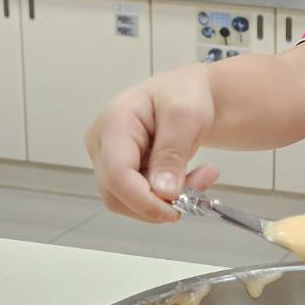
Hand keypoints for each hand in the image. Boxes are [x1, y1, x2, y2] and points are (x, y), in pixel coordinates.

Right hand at [84, 69, 220, 222]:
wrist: (188, 94)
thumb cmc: (184, 94)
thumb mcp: (185, 115)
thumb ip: (172, 153)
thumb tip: (164, 192)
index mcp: (113, 123)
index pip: (116, 174)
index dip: (143, 200)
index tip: (174, 210)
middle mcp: (102, 145)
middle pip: (117, 194)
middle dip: (158, 202)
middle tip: (197, 190)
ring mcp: (109, 161)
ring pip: (129, 202)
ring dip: (166, 201)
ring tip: (201, 178)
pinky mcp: (121, 174)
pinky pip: (140, 200)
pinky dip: (167, 198)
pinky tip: (191, 180)